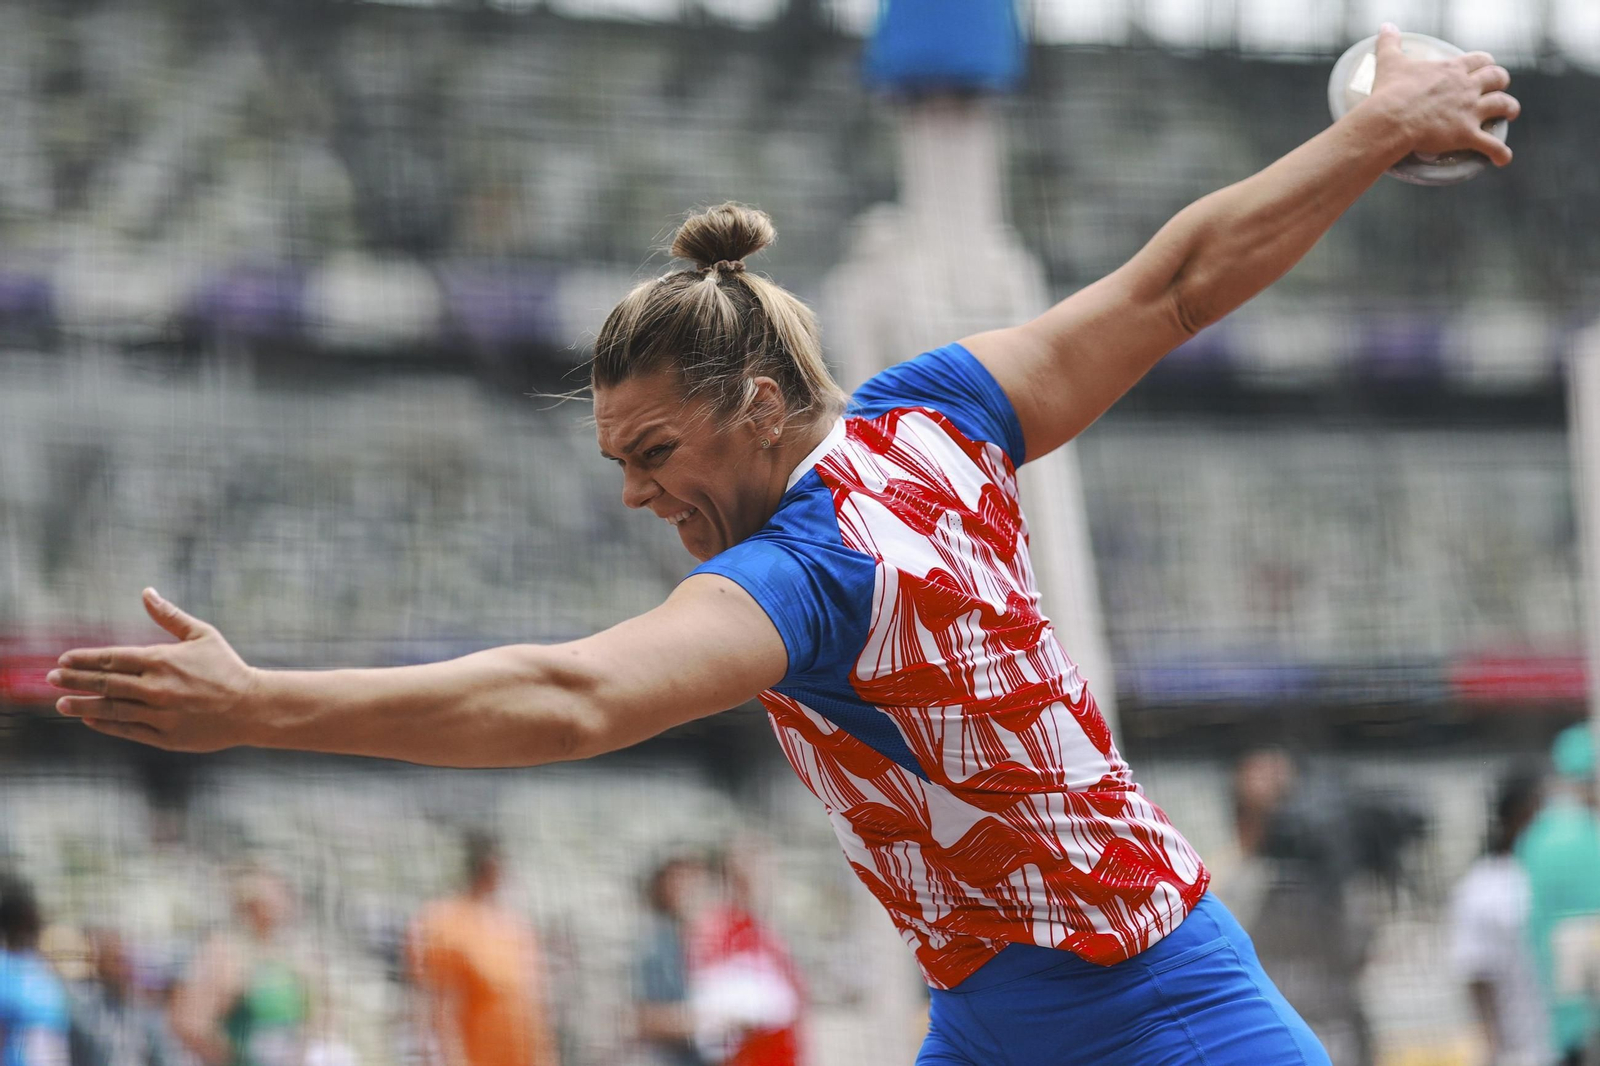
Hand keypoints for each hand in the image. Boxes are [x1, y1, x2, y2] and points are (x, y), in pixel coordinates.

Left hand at [48, 588, 261, 751]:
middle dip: (74, 680)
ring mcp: (159, 713)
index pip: (112, 657)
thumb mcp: (202, 635)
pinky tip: (91, 720)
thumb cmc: (227, 667)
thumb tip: (146, 592)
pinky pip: (127, 730)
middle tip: (51, 678)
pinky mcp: (165, 736)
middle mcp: (155, 687)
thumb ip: (169, 616)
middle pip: (105, 682)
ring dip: (82, 705)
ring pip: (110, 708)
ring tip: (61, 703)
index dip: (84, 658)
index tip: (63, 659)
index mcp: (162, 659)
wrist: (252, 706)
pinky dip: (106, 724)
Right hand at [1366, 22, 1518, 166]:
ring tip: (1509, 113)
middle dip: (1500, 82)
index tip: (1484, 67)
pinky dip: (1500, 152)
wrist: (1391, 119)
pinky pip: (1491, 144)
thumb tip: (1385, 27)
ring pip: (1502, 104)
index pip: (1479, 60)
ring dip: (1509, 109)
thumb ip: (1390, 42)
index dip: (1484, 63)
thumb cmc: (1390, 92)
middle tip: (1498, 88)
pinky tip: (1503, 158)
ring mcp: (1470, 110)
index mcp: (1452, 69)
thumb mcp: (1390, 62)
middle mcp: (1467, 87)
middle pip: (1497, 78)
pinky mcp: (1466, 134)